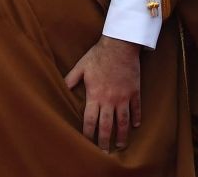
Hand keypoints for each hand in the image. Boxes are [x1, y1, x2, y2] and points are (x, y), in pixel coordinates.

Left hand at [64, 36, 141, 150]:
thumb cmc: (99, 55)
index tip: (87, 142)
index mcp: (95, 95)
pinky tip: (136, 126)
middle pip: (107, 126)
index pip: (90, 121)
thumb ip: (71, 79)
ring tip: (120, 145)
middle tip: (104, 152)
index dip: (88, 133)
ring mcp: (124, 97)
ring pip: (123, 121)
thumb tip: (61, 88)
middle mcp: (109, 100)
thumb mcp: (81, 66)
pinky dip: (136, 118)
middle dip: (104, 141)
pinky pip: (136, 108)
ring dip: (122, 135)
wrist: (120, 44)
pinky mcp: (135, 91)